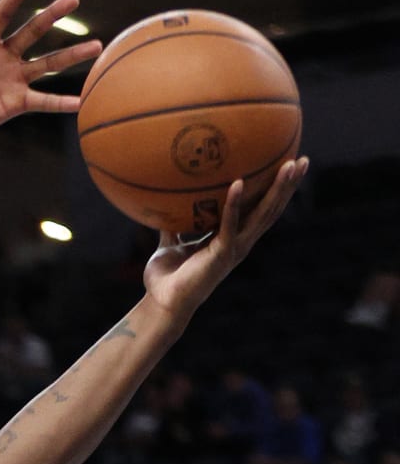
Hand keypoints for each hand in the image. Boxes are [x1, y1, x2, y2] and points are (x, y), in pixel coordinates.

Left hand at [0, 0, 102, 139]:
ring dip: (71, 55)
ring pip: (47, 64)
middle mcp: (4, 55)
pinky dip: (61, 102)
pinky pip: (42, 101)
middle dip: (51, 15)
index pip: (3, 13)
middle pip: (32, 31)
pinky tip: (81, 101)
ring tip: (96, 45)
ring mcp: (12, 78)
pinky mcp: (14, 102)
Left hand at [144, 157, 308, 318]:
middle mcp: (240, 243)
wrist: (161, 302)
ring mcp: (234, 249)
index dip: (276, 191)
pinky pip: (229, 225)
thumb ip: (174, 225)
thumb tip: (165, 202)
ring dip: (277, 190)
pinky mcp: (221, 254)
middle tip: (302, 160)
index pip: (261, 210)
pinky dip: (234, 204)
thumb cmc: (167, 276)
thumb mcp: (171, 244)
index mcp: (233, 238)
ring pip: (262, 215)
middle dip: (288, 186)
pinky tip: (238, 183)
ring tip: (288, 166)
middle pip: (272, 210)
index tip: (288, 166)